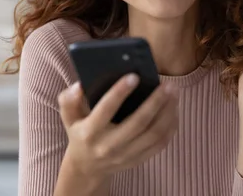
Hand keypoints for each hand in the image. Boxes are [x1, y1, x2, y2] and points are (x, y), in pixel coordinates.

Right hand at [57, 74, 178, 178]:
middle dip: (155, 102)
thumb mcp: (69, 117)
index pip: (105, 109)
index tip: (134, 75)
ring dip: (168, 112)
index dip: (119, 92)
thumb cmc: (80, 132)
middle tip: (167, 84)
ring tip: (174, 93)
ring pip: (154, 134)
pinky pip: (160, 143)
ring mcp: (125, 155)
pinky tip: (174, 109)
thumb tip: (79, 85)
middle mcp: (108, 145)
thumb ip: (69, 100)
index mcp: (89, 132)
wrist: (87, 167)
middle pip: (138, 123)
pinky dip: (170, 126)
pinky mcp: (138, 159)